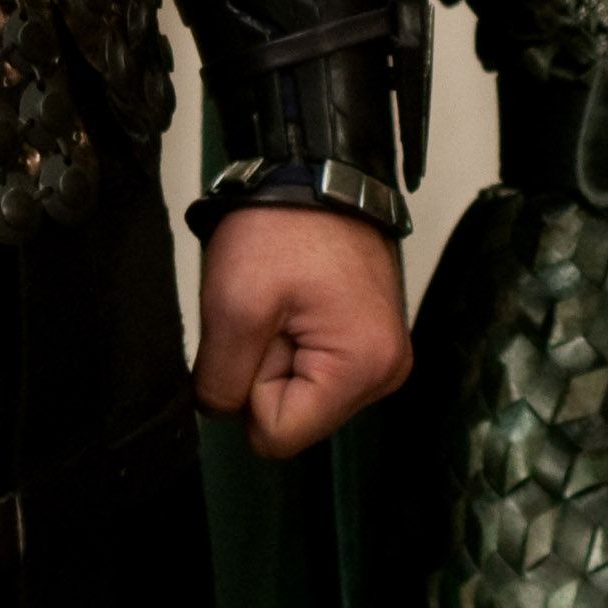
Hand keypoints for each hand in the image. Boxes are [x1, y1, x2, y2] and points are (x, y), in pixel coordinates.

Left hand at [195, 203, 412, 457]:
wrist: (316, 171)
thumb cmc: (282, 228)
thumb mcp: (233, 306)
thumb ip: (221, 381)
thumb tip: (224, 414)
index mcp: (363, 369)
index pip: (278, 436)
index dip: (251, 389)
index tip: (263, 331)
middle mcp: (386, 373)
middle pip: (296, 418)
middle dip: (269, 372)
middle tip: (274, 313)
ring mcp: (383, 357)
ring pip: (303, 397)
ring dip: (280, 357)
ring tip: (286, 304)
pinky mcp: (372, 341)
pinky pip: (318, 372)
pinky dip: (296, 345)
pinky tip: (297, 305)